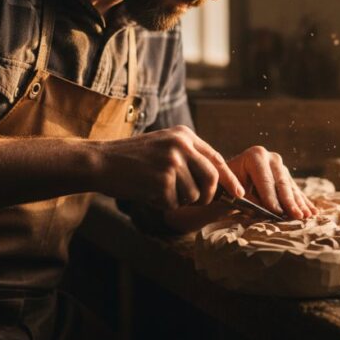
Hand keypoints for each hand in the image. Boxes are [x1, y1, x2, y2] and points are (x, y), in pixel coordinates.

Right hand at [97, 125, 244, 209]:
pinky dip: (162, 203)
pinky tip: (147, 192)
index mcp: (184, 135)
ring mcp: (172, 162)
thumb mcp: (164, 146)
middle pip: (212, 178)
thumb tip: (217, 181)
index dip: (229, 178)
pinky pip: (174, 202)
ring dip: (178, 200)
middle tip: (195, 201)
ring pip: (193, 194)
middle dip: (207, 196)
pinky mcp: (162, 180)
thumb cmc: (132, 159)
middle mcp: (181, 145)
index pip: (216, 158)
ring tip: (157, 189)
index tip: (239, 193)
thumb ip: (188, 157)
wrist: (100, 161)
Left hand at [227, 146, 317, 219]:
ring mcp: (281, 165)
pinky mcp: (286, 175)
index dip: (271, 198)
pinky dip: (303, 202)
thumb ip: (249, 200)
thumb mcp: (234, 191)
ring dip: (300, 204)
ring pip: (291, 188)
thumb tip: (265, 212)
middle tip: (297, 216)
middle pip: (282, 183)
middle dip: (290, 202)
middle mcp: (271, 157)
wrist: (228, 177)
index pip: (265, 181)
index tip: (277, 213)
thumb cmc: (227, 184)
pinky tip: (313, 212)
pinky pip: (296, 190)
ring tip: (308, 216)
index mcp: (255, 155)